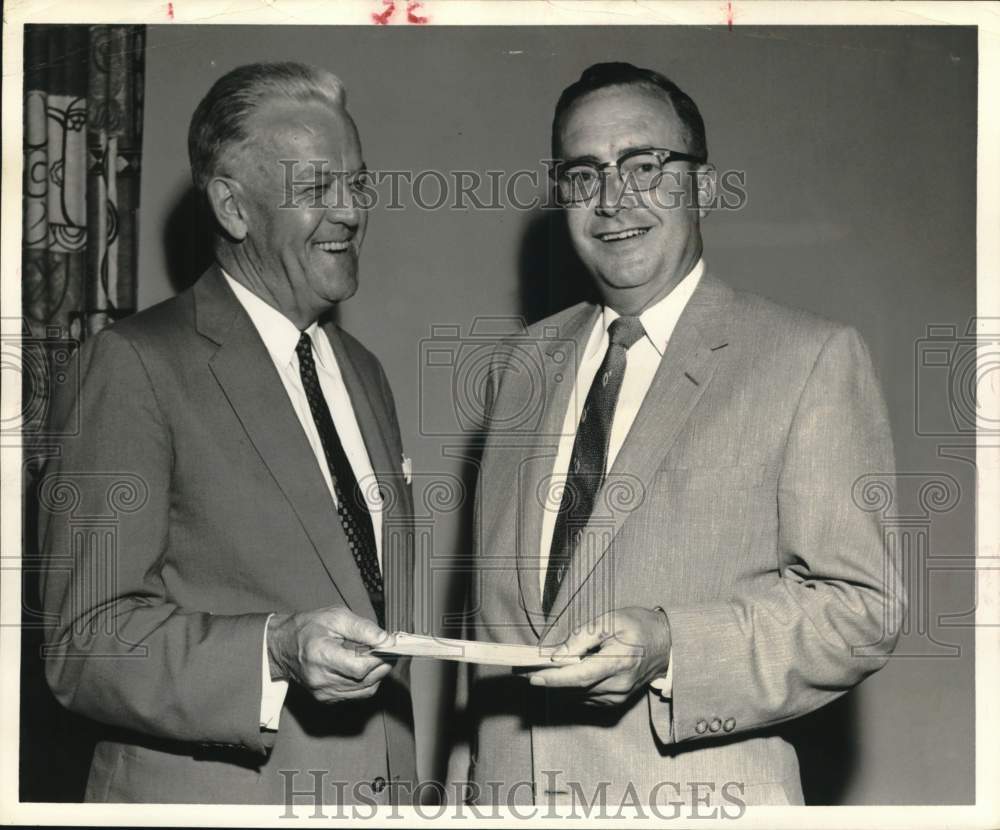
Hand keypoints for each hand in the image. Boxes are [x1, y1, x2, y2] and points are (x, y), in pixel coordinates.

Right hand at [266, 606, 392, 703]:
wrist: (283, 646)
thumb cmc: (309, 627)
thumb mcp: (336, 617)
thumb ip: (363, 628)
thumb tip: (387, 640)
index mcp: (320, 655)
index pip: (359, 667)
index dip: (379, 658)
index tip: (390, 645)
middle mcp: (320, 679)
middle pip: (365, 680)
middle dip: (382, 664)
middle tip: (389, 649)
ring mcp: (322, 692)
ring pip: (365, 690)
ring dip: (377, 674)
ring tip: (377, 656)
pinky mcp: (326, 699)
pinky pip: (356, 694)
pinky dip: (366, 681)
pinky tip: (364, 666)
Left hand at [526, 607, 670, 706]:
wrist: (668, 645)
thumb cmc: (639, 626)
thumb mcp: (611, 619)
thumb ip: (583, 636)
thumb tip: (558, 654)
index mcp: (619, 662)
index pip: (581, 676)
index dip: (555, 678)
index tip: (533, 677)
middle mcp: (619, 685)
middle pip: (576, 688)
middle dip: (549, 680)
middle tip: (523, 671)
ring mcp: (619, 696)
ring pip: (579, 695)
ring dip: (559, 685)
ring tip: (539, 671)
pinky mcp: (617, 701)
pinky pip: (587, 697)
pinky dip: (572, 688)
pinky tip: (563, 675)